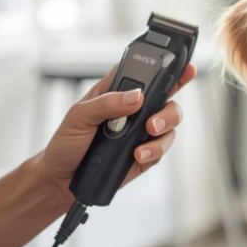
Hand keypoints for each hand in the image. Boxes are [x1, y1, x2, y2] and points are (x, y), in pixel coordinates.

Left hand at [37, 64, 196, 200]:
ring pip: (170, 124)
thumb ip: (107, 103)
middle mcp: (135, 110)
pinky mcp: (146, 153)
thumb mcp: (78, 116)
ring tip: (142, 143)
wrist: (62, 180)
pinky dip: (154, 151)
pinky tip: (137, 155)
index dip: (168, 67)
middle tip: (152, 122)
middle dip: (169, 110)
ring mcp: (142, 132)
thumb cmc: (66, 143)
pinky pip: (162, 149)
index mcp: (118, 92)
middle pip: (168, 99)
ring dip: (163, 131)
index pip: (146, 73)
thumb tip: (136, 96)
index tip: (184, 66)